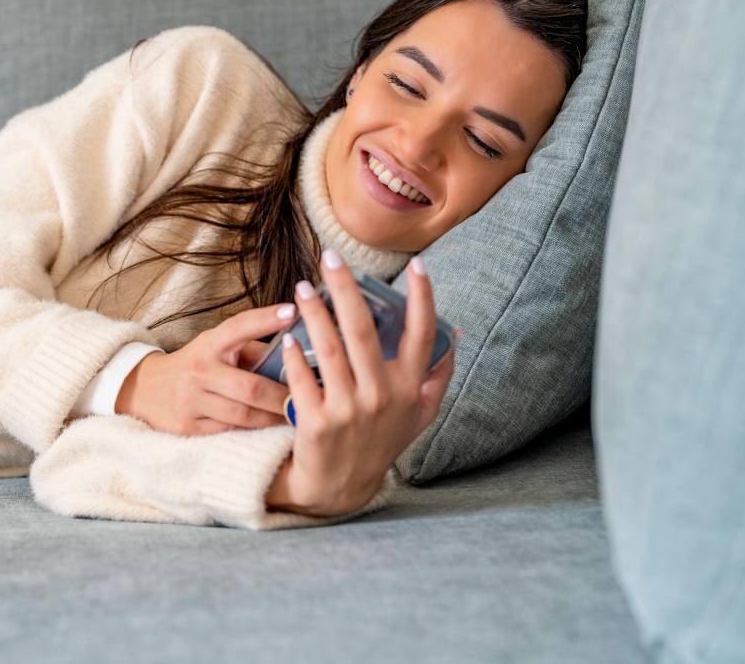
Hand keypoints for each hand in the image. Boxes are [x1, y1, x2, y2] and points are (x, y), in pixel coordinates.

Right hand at [115, 303, 299, 435]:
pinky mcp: (188, 427)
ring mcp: (191, 401)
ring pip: (243, 415)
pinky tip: (268, 431)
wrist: (145, 390)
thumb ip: (251, 351)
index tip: (292, 311)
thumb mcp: (216, 348)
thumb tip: (295, 357)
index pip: (239, 327)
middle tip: (307, 401)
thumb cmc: (195, 366)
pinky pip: (230, 431)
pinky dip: (253, 432)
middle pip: (250, 388)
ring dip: (272, 418)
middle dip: (283, 397)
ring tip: (294, 417)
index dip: (265, 319)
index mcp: (210, 344)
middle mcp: (199, 371)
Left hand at [266, 249, 457, 516]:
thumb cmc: (380, 440)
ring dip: (313, 311)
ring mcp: (349, 410)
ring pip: (328, 347)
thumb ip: (438, 375)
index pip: (423, 334)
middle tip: (329, 257)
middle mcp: (383, 396)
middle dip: (344, 287)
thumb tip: (457, 333)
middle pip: (362, 329)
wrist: (340, 487)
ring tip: (301, 288)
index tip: (417, 264)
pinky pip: (302, 377)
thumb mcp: (418, 414)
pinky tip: (288, 334)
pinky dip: (294, 353)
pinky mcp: (317, 422)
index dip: (423, 297)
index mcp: (409, 388)